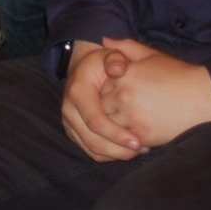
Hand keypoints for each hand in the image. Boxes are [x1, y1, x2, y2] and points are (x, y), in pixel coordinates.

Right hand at [60, 41, 142, 161]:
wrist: (83, 68)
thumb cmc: (102, 63)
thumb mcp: (110, 54)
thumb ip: (116, 58)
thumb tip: (118, 70)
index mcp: (77, 92)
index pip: (95, 120)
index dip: (116, 134)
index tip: (137, 141)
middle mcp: (69, 110)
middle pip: (93, 140)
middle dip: (118, 150)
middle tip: (141, 150)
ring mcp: (70, 123)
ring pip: (91, 149)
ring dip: (116, 154)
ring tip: (137, 151)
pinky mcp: (74, 132)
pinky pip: (90, 151)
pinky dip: (109, 155)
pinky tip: (126, 150)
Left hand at [94, 37, 210, 149]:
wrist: (203, 96)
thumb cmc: (177, 74)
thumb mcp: (150, 54)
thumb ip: (125, 46)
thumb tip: (102, 40)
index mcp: (124, 76)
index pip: (98, 86)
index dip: (104, 91)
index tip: (113, 92)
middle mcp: (124, 97)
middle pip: (100, 107)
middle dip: (105, 109)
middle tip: (116, 110)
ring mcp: (132, 117)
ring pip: (108, 125)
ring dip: (112, 125)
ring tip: (123, 123)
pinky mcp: (142, 135)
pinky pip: (122, 141)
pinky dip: (124, 139)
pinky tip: (133, 134)